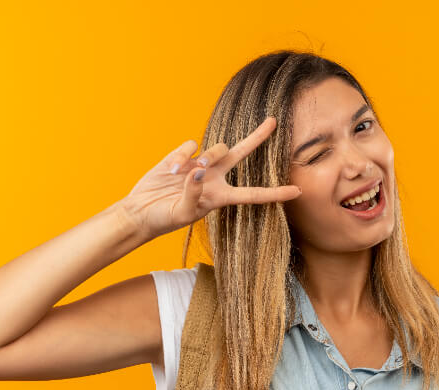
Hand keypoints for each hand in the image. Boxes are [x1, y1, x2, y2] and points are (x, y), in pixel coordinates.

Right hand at [117, 116, 301, 241]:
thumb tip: (199, 171)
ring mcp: (199, 164)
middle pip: (242, 154)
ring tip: (183, 174)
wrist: (140, 211)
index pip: (254, 194)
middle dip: (258, 137)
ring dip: (205, 159)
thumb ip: (193, 193)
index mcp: (221, 197)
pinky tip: (170, 169)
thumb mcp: (181, 213)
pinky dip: (181, 156)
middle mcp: (215, 178)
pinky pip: (190, 146)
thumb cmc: (164, 219)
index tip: (298, 191)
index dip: (276, 193)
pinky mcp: (182, 155)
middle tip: (273, 121)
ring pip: (215, 149)